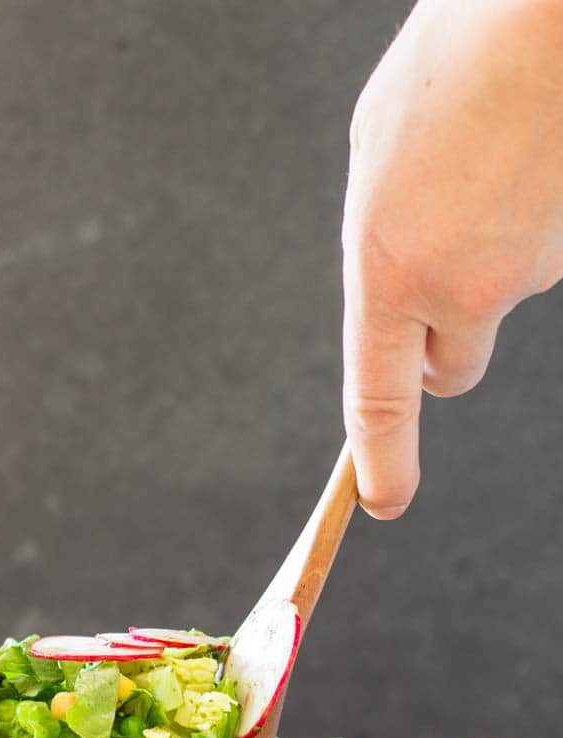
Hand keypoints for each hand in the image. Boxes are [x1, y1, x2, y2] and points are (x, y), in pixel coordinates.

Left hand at [342, 0, 562, 515]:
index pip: (381, 401)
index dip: (383, 460)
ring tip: (488, 156)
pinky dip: (530, 213)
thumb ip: (383, 236)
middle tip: (439, 291)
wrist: (551, 13)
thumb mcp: (379, 151)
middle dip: (442, 351)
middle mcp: (464, 288)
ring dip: (489, 247)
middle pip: (452, 371)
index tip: (383, 502)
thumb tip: (407, 285)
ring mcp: (533, 270)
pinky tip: (527, 150)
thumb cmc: (457, 61)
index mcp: (390, 270)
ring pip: (503, 292)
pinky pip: (542, 246)